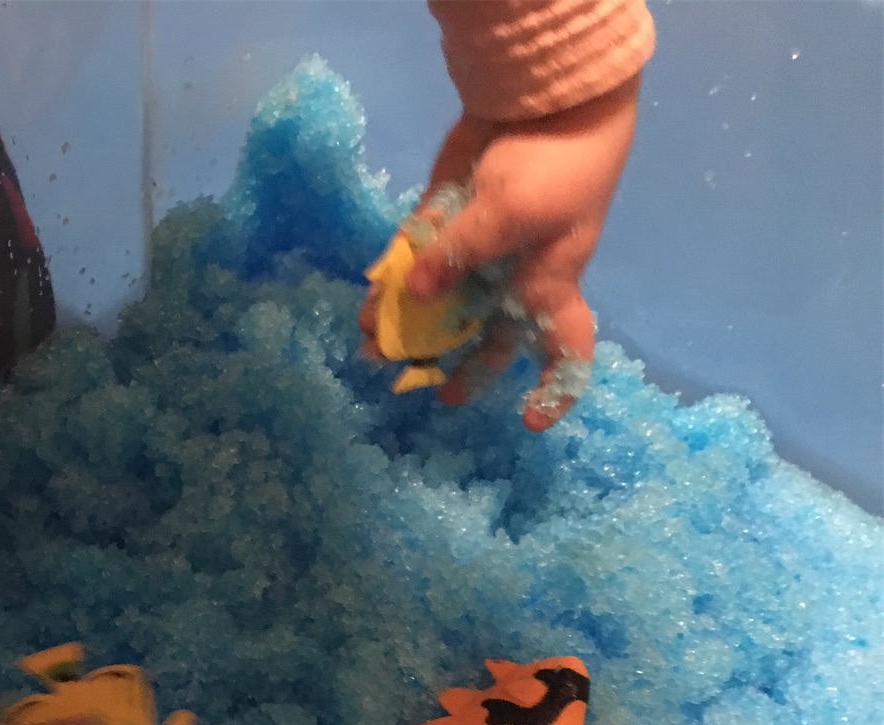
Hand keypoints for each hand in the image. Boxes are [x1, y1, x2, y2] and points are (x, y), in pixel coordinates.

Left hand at [361, 75, 640, 429]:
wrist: (542, 98)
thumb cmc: (553, 165)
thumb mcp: (513, 214)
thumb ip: (461, 256)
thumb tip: (413, 293)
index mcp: (549, 284)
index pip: (564, 349)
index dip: (555, 389)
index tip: (530, 421)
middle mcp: (512, 277)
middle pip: (485, 337)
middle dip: (455, 367)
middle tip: (419, 390)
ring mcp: (475, 251)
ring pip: (439, 304)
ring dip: (407, 328)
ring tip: (371, 350)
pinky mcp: (443, 223)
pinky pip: (414, 264)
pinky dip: (391, 285)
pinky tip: (366, 306)